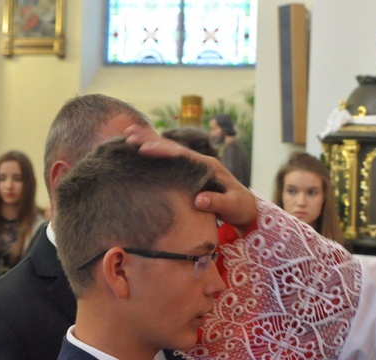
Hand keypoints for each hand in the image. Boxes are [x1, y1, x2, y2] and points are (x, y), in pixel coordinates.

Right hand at [125, 124, 256, 232]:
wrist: (246, 209)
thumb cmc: (240, 208)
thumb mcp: (232, 207)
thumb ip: (217, 203)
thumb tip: (199, 200)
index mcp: (208, 166)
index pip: (182, 155)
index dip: (163, 151)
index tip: (144, 149)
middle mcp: (200, 161)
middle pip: (172, 148)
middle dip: (151, 140)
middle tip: (129, 134)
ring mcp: (195, 165)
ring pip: (170, 150)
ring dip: (150, 142)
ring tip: (128, 134)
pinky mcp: (191, 172)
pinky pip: (171, 160)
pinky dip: (156, 153)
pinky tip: (140, 149)